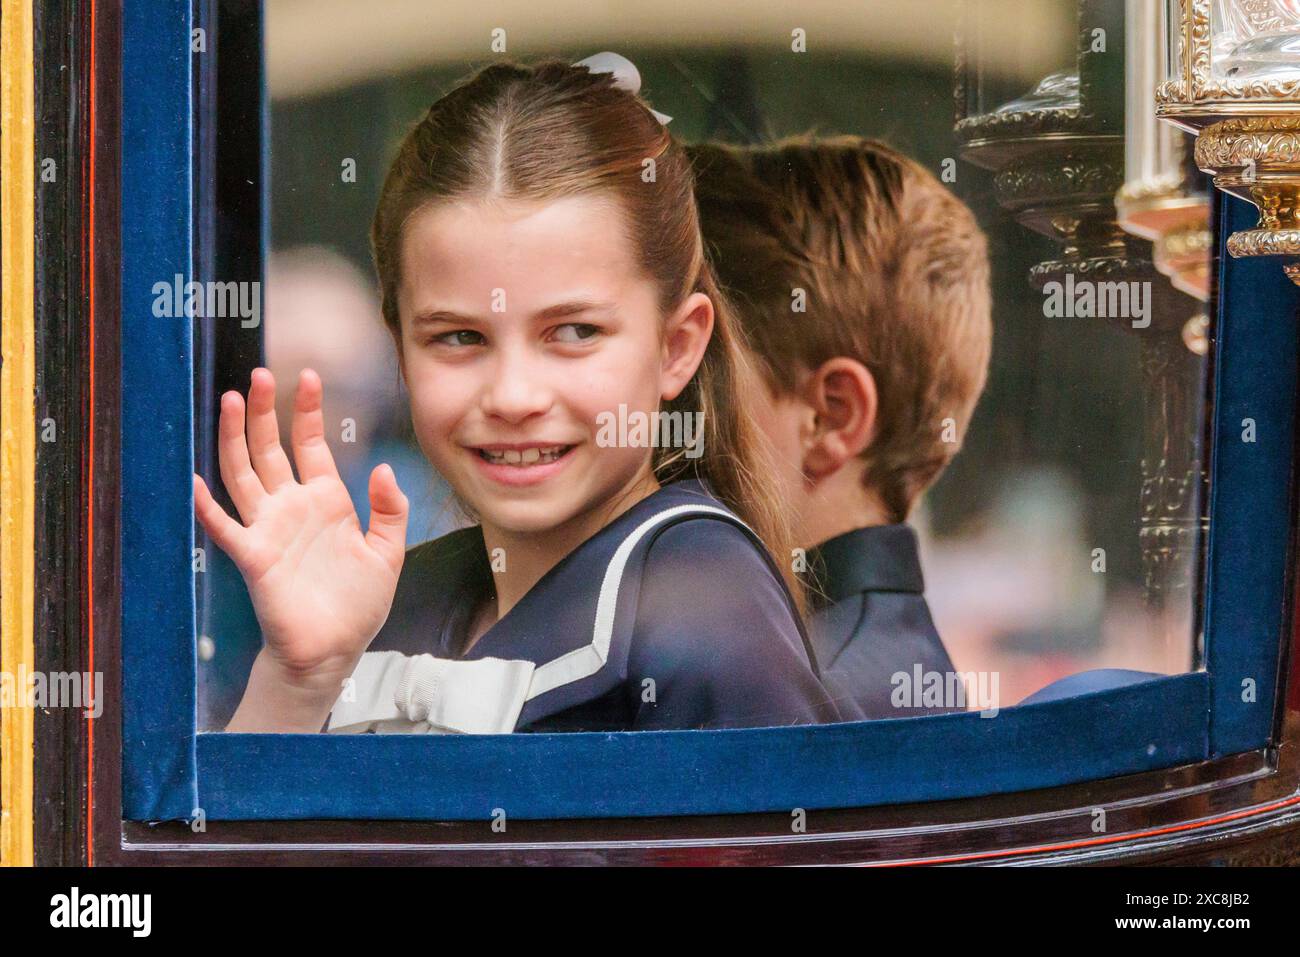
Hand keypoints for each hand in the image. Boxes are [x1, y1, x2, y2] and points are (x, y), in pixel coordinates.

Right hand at [194, 368, 407, 721]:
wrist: (334, 650)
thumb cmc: (358, 604)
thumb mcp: (388, 553)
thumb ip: (390, 510)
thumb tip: (383, 469)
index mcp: (327, 501)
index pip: (311, 445)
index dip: (307, 411)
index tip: (307, 376)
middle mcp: (293, 508)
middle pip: (270, 449)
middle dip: (263, 412)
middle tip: (258, 375)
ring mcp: (269, 529)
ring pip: (244, 474)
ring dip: (234, 439)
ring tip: (229, 401)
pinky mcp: (254, 557)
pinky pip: (224, 527)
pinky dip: (207, 506)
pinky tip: (194, 481)